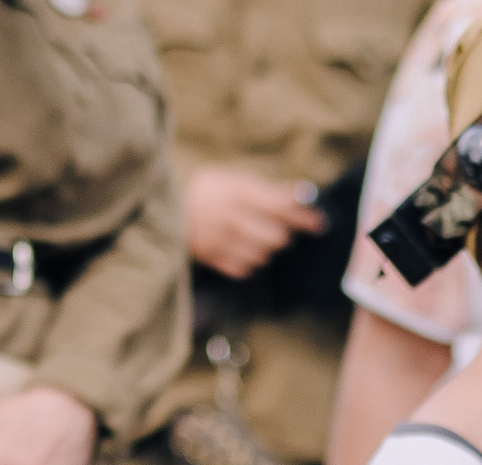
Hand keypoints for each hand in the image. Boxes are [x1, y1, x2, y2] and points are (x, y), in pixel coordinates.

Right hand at [186, 164, 327, 279]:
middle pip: (276, 236)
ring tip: (261, 241)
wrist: (162, 209)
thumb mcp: (234, 180)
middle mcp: (232, 218)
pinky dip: (249, 262)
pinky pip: (242, 268)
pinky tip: (246, 253)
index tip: (319, 222)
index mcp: (239, 194)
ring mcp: (220, 240)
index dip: (305, 216)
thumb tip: (303, 194)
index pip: (284, 207)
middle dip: (284, 234)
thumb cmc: (205, 191)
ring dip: (267, 249)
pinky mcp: (210, 257)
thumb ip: (267, 189)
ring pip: (261, 254)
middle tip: (282, 230)